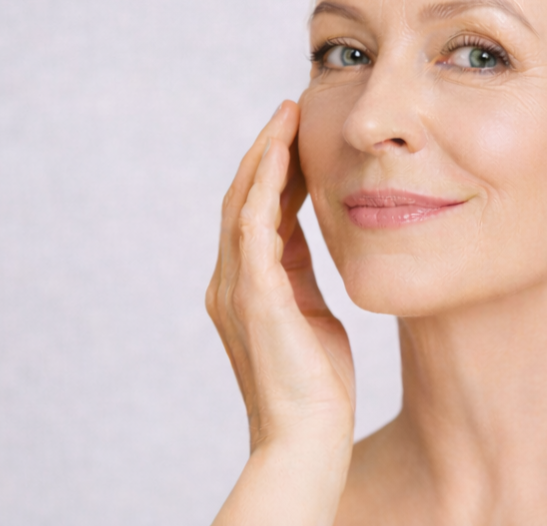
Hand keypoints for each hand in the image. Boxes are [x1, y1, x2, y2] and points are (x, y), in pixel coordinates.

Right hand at [206, 100, 354, 523]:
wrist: (307, 436)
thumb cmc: (315, 383)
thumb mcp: (312, 314)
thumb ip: (301, 275)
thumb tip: (307, 235)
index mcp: (248, 285)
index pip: (257, 212)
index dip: (275, 170)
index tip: (297, 136)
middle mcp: (231, 280)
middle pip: (242, 197)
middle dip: (266, 151)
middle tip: (290, 110)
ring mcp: (237, 288)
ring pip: (243, 203)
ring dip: (264, 156)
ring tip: (287, 117)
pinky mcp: (255, 296)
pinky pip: (255, 227)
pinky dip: (265, 187)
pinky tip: (282, 156)